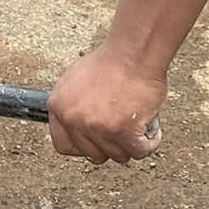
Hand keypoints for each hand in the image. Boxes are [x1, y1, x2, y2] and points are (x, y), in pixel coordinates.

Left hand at [47, 42, 166, 164]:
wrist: (133, 53)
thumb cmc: (110, 62)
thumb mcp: (75, 81)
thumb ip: (72, 106)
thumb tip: (76, 127)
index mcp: (58, 107)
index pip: (63, 146)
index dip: (83, 147)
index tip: (96, 142)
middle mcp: (74, 120)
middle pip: (94, 155)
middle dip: (110, 145)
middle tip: (122, 128)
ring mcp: (98, 127)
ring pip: (118, 155)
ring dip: (130, 143)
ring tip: (137, 121)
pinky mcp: (124, 132)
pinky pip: (139, 152)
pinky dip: (150, 142)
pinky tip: (150, 129)